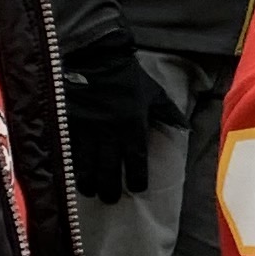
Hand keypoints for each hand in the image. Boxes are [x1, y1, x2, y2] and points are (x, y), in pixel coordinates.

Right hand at [66, 36, 163, 203]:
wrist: (95, 57)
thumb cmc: (128, 77)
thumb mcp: (154, 93)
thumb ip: (169, 113)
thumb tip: (186, 128)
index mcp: (133, 125)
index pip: (136, 159)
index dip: (136, 177)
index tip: (137, 188)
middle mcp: (110, 131)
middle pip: (109, 168)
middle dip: (110, 187)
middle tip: (110, 198)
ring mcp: (87, 129)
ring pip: (86, 164)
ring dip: (88, 181)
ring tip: (90, 192)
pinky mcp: (68, 124)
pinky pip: (69, 151)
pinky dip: (71, 166)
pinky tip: (71, 175)